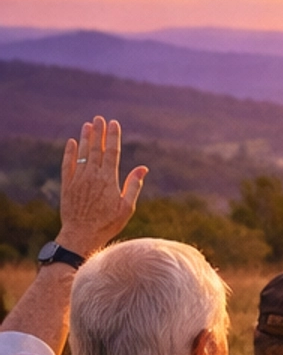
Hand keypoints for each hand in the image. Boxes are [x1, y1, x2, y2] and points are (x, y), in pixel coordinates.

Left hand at [58, 117, 147, 255]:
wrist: (81, 236)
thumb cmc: (107, 224)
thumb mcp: (126, 208)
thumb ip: (133, 186)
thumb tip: (143, 168)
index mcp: (109, 180)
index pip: (112, 152)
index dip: (113, 136)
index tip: (114, 123)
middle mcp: (93, 176)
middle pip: (96, 149)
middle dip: (99, 132)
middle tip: (99, 118)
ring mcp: (78, 180)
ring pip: (82, 154)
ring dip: (86, 138)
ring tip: (87, 125)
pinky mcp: (67, 185)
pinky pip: (68, 164)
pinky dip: (70, 153)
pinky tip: (72, 143)